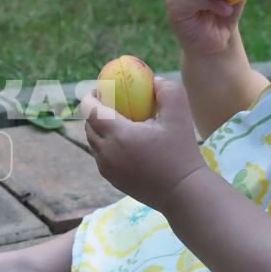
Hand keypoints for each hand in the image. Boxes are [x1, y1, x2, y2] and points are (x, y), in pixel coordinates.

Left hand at [81, 76, 207, 208]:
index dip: (89, 96)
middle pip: (88, 125)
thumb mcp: (180, 114)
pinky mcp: (111, 179)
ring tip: (114, 119)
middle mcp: (106, 152)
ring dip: (98, 128)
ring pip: (92, 141)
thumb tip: (154, 79)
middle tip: (106, 101)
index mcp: (118, 135)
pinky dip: (105, 144)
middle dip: (93, 111)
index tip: (99, 88)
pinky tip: (121, 140)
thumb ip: (167, 90)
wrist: (182, 192)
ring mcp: (107, 168)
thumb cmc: (182, 152)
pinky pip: (100, 156)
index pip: (90, 110)